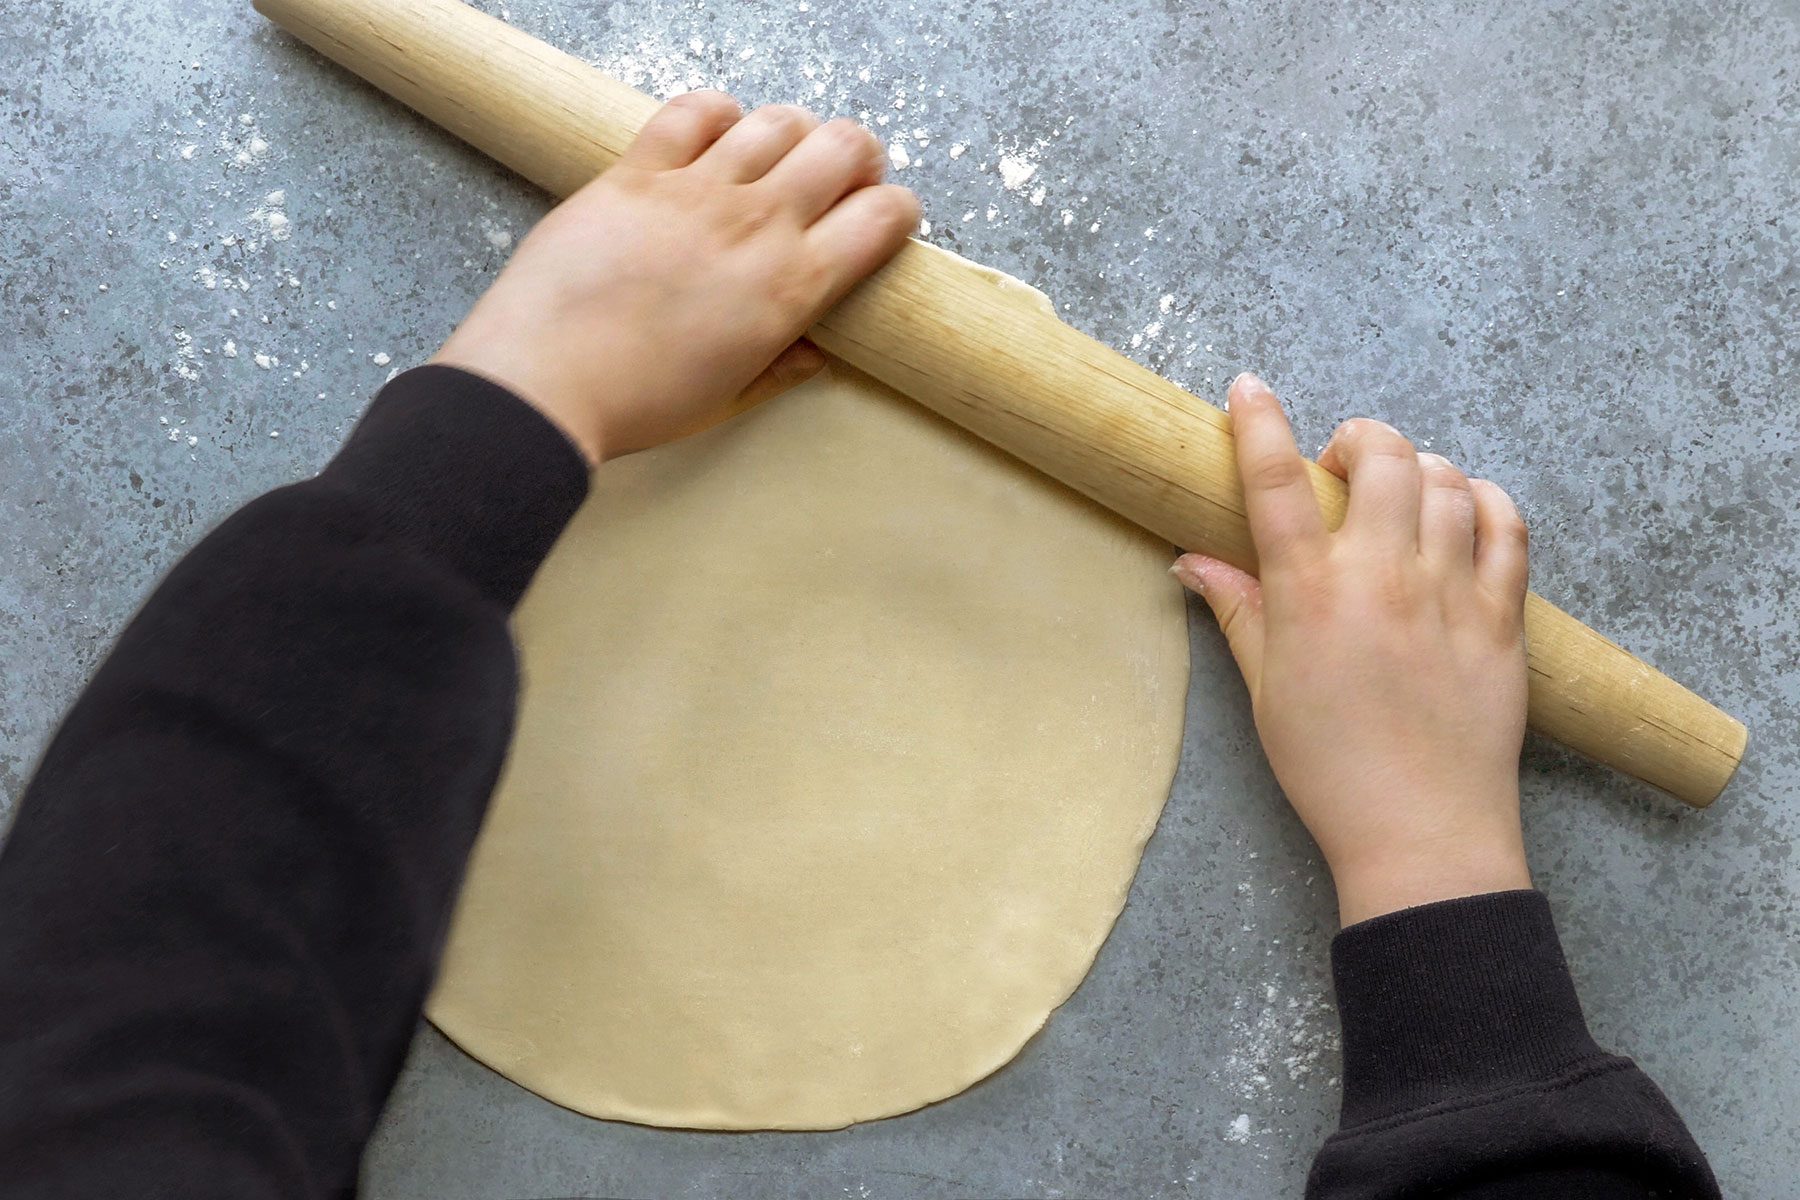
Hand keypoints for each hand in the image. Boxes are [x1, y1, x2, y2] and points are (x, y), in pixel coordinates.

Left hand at [432, 92, 919, 461]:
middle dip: (859, 155)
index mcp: (791, 286)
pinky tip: (716, 134)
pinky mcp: (637, 172)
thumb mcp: (731, 398)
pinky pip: (693, 112)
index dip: (897, 210)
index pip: (882, 216)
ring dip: (795, 132)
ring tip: (782, 156)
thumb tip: (816, 351)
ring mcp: (696, 191)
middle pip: (842, 147)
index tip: (886, 219)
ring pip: (776, 121)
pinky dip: (716, 113)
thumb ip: (783, 367)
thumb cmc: (638, 402)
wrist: (546, 383)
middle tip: (843, 179)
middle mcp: (756, 224)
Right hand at [1173, 373, 1531, 926]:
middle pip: (1380, 457)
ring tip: (1399, 494)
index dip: (1260, 422)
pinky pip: (1508, 527)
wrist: (1421, 834)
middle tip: (1339, 466)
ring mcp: (1450, 593)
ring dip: (1418, 469)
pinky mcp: (1503, 618)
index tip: (1249, 388)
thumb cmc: (1330, 770)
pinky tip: (1465, 510)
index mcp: (1310, 595)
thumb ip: (1238, 613)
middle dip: (1356, 440)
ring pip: (1446, 481)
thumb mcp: (1265, 691)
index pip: (1277, 482)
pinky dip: (1485, 501)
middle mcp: (1382, 577)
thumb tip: (1193, 562)